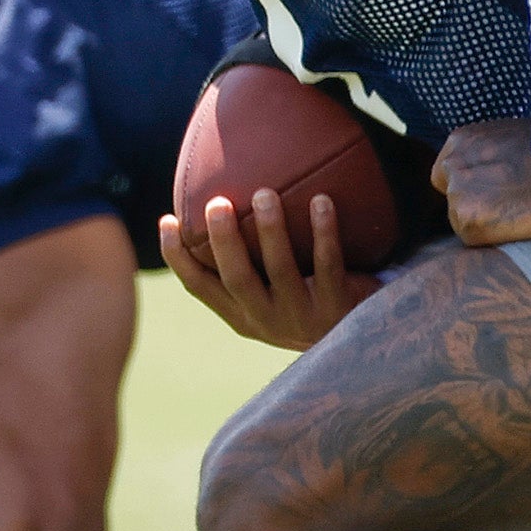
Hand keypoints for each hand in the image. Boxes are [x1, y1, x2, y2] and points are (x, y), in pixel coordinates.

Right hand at [159, 183, 374, 351]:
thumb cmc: (308, 298)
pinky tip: (322, 201)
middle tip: (217, 203)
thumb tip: (219, 198)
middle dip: (225, 241)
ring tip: (265, 193)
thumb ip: (247, 260)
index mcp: (242, 315)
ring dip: (272, 231)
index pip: (201, 288)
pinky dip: (324, 232)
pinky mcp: (338, 309)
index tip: (167, 220)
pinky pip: (330, 265)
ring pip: (282, 272)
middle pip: (237, 279)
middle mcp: (267, 320)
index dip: (178, 258)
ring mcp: (303, 317)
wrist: (363, 336)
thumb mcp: (271, 290)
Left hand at [438, 119, 530, 245]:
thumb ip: (488, 152)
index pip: (448, 173)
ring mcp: (458, 194)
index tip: (492, 190)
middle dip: (474, 202)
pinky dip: (491, 235)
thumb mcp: (508, 136)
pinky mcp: (468, 220)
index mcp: (460, 141)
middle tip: (507, 202)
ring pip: (461, 219)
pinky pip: (472, 237)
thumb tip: (490, 166)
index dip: (471, 185)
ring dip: (483, 219)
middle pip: (453, 197)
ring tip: (515, 211)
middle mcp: (452, 166)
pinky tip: (514, 223)